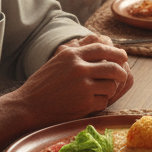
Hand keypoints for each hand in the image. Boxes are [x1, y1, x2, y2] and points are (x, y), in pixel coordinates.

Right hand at [16, 36, 132, 119]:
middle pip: (114, 67)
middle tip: (121, 77)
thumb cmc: (43, 84)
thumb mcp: (58, 61)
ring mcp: (82, 85)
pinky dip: (100, 103)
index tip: (123, 58)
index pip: (102, 48)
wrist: (27, 106)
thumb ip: (78, 55)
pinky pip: (104, 101)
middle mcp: (79, 68)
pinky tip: (90, 103)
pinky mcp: (84, 102)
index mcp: (72, 55)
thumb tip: (104, 46)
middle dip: (121, 73)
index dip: (117, 53)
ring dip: (110, 90)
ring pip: (112, 85)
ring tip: (100, 93)